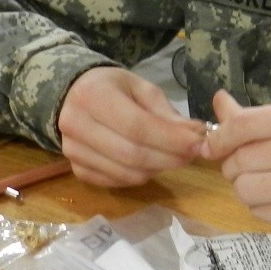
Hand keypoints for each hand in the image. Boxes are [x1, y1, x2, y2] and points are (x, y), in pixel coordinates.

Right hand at [55, 66, 206, 186]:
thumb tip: (195, 134)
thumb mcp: (140, 87)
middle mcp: (76, 124)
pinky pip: (115, 182)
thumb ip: (165, 112)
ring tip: (173, 157)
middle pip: (131, 154)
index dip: (170, 139)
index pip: (137, 126)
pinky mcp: (76, 169)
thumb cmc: (112, 88)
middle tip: (191, 154)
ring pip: (125, 173)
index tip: (197, 144)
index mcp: (93, 95)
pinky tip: (150, 164)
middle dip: (168, 158)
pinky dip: (138, 177)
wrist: (73, 95)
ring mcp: (73, 150)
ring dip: (157, 169)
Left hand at [199, 91, 270, 240]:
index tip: (214, 146)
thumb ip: (260, 117)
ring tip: (266, 185)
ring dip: (247, 189)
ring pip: (246, 189)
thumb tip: (218, 103)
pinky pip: (262, 213)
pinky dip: (263, 208)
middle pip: (240, 160)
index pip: (243, 125)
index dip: (219, 138)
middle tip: (250, 168)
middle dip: (235, 166)